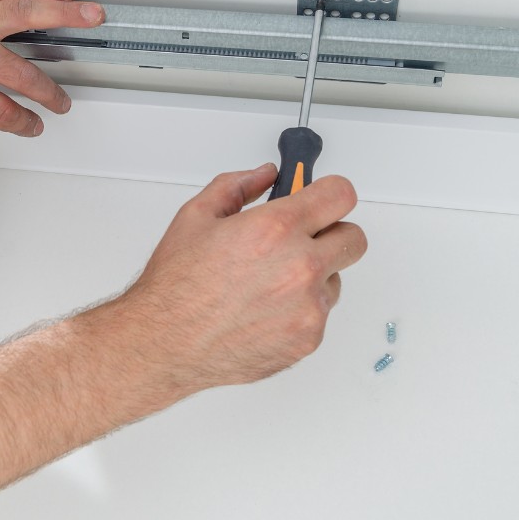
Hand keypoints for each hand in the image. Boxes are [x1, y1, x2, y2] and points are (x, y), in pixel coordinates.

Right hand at [105, 164, 365, 391]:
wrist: (164, 344)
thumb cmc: (175, 287)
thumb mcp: (195, 217)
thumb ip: (237, 186)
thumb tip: (265, 176)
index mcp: (276, 228)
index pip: (341, 194)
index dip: (330, 192)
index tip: (323, 198)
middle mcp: (301, 266)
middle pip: (354, 237)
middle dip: (330, 233)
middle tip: (300, 240)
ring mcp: (309, 306)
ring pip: (336, 279)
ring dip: (315, 276)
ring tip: (267, 284)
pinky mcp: (309, 339)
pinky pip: (321, 314)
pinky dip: (300, 310)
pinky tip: (264, 310)